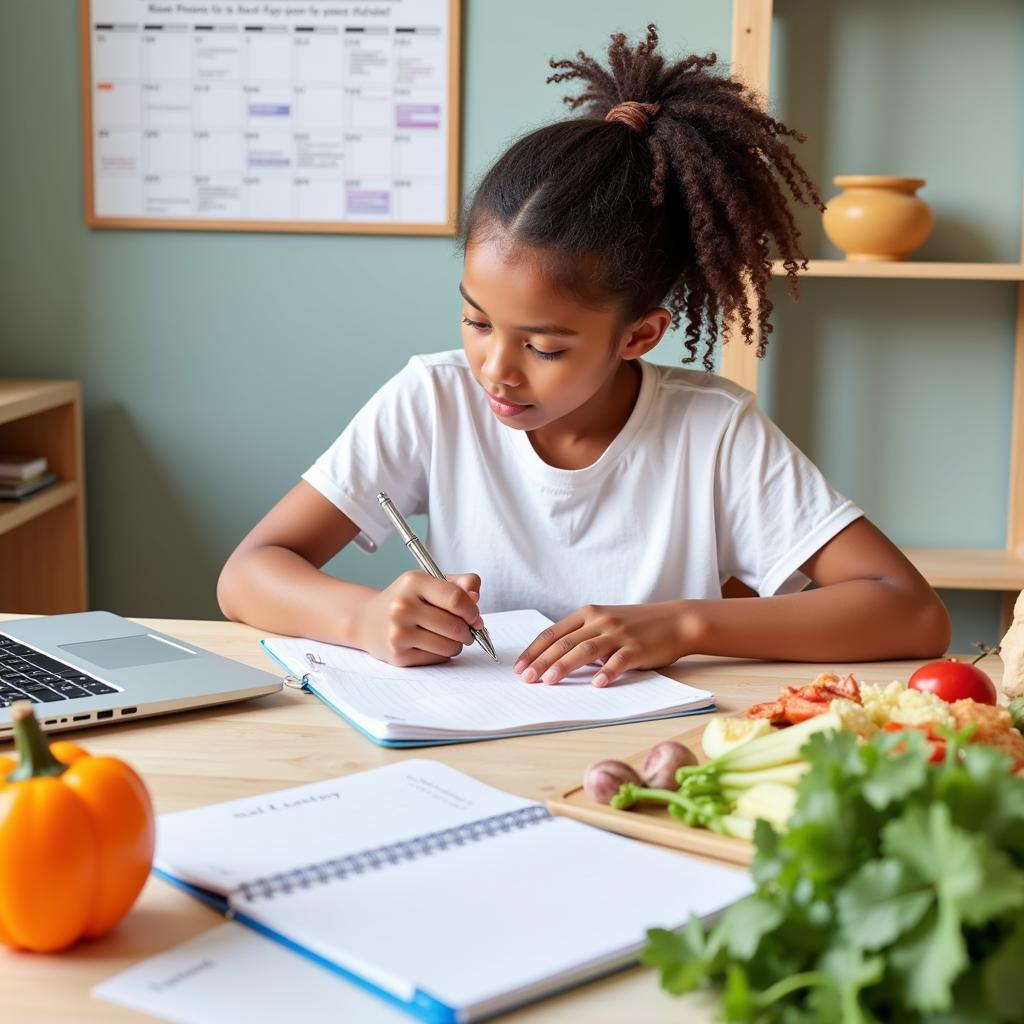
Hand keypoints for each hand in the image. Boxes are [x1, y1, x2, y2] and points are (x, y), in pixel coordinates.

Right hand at [356, 571, 482, 666]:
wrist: (368, 620)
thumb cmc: (407, 600)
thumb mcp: (430, 582)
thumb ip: (459, 584)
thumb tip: (476, 598)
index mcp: (414, 582)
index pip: (456, 599)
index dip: (473, 612)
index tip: (476, 618)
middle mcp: (402, 606)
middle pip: (455, 626)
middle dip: (468, 631)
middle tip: (467, 630)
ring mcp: (398, 632)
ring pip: (449, 646)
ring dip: (457, 645)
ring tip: (448, 637)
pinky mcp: (398, 655)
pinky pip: (438, 659)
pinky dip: (442, 654)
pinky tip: (432, 645)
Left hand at [514, 602, 689, 686]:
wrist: (675, 620)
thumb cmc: (637, 625)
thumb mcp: (606, 622)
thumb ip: (583, 635)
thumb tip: (554, 659)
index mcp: (588, 613)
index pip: (553, 632)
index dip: (534, 650)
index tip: (519, 667)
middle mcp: (600, 621)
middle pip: (565, 642)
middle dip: (542, 661)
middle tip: (527, 678)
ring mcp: (618, 634)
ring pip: (585, 650)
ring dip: (564, 666)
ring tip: (549, 681)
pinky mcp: (636, 648)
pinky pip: (618, 661)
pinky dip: (606, 672)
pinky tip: (596, 684)